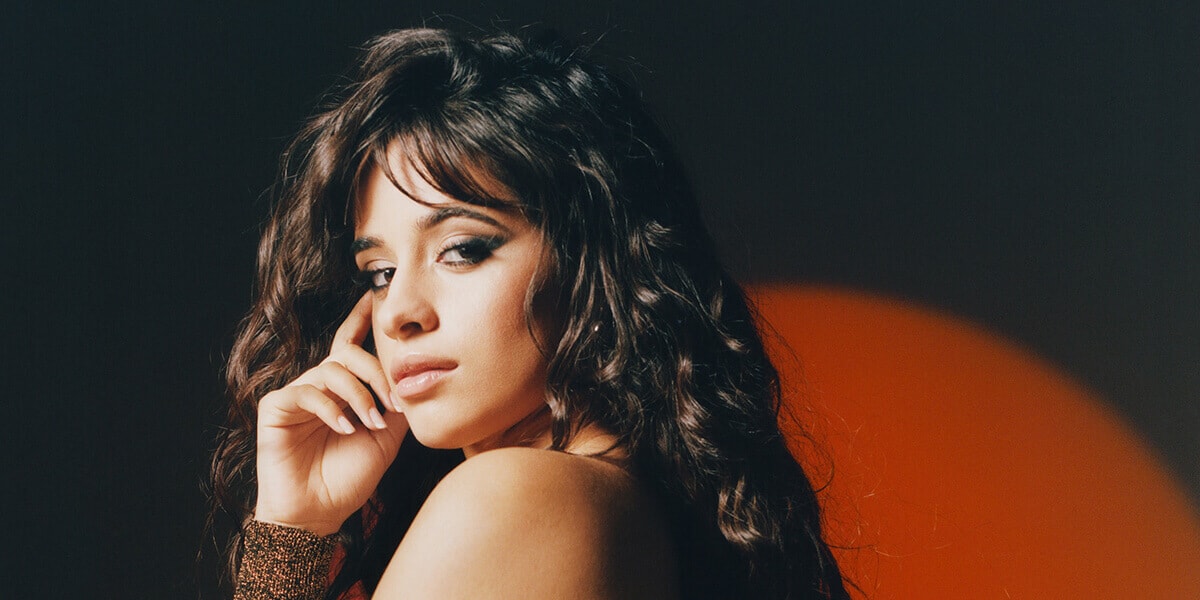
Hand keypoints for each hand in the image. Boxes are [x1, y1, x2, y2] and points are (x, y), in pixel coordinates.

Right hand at [253, 292, 407, 535]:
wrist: (319, 513)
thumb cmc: (350, 476)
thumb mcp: (387, 436)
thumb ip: (396, 403)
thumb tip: (415, 377)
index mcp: (343, 388)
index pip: (350, 344)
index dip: (360, 319)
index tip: (375, 297)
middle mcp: (319, 385)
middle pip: (347, 353)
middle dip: (377, 372)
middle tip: (394, 402)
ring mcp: (296, 395)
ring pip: (330, 370)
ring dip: (358, 394)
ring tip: (371, 423)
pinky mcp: (275, 408)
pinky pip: (305, 392)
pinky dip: (331, 408)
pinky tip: (345, 427)